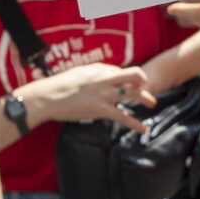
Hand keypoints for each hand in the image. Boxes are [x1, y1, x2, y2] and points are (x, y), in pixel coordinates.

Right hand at [17, 62, 155, 129]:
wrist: (47, 97)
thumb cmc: (57, 87)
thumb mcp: (77, 75)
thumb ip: (90, 75)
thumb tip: (98, 78)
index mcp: (98, 70)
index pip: (120, 71)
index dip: (126, 78)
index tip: (128, 84)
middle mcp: (105, 79)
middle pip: (134, 74)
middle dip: (143, 81)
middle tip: (147, 88)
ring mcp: (104, 94)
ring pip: (133, 94)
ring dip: (145, 99)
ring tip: (152, 104)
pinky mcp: (101, 109)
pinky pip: (123, 116)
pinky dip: (136, 124)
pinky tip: (143, 128)